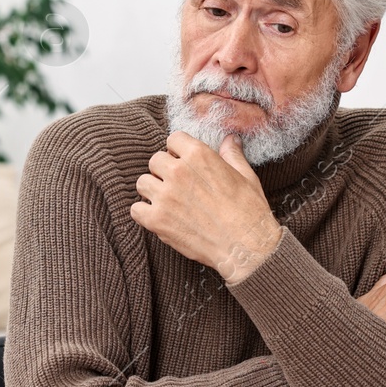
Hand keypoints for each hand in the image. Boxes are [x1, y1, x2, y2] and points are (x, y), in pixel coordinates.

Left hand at [131, 132, 283, 282]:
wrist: (246, 247)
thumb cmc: (249, 211)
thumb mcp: (245, 176)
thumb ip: (232, 155)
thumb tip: (230, 139)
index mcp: (199, 155)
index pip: (173, 139)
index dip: (178, 151)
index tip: (183, 162)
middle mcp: (178, 172)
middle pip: (154, 160)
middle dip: (164, 171)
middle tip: (177, 186)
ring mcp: (165, 196)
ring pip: (142, 183)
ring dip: (153, 190)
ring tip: (168, 201)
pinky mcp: (157, 220)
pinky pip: (136, 209)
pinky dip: (145, 213)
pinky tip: (160, 217)